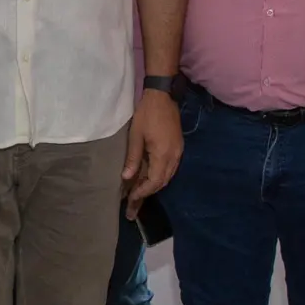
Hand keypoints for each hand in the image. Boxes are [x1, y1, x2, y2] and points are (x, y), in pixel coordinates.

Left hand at [120, 88, 180, 213]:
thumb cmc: (147, 114)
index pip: (154, 181)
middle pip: (161, 182)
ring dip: (153, 186)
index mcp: (163, 155)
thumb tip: (126, 178)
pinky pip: (169, 169)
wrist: (163, 96)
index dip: (142, 192)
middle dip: (146, 194)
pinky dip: (159, 177)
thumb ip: (133, 158)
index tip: (130, 200)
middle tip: (132, 207)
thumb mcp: (136, 136)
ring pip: (166, 177)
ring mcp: (178, 152)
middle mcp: (174, 157)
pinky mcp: (177, 148)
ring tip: (138, 196)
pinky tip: (149, 179)